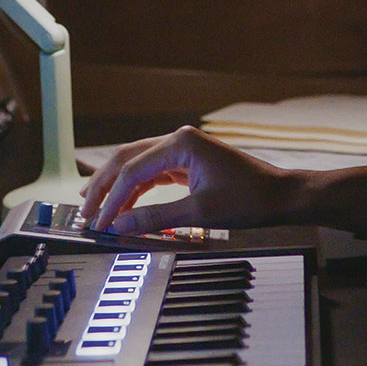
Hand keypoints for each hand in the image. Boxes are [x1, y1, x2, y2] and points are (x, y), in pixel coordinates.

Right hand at [81, 125, 294, 234]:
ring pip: (137, 164)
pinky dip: (135, 189)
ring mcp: (182, 150)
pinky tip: (122, 204)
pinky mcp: (187, 162)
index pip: (132, 170)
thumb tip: (121, 225)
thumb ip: (156, 217)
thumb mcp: (200, 213)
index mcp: (180, 143)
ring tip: (95, 207)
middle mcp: (178, 140)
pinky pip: (152, 173)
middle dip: (104, 186)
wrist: (281, 195)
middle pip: (127, 159)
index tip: (98, 222)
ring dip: (116, 187)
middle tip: (85, 211)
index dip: (111, 199)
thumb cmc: (250, 199)